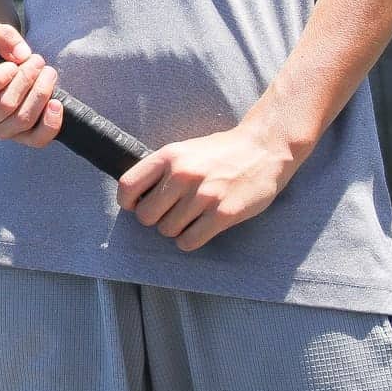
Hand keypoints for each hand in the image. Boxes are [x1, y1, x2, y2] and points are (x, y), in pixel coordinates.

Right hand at [0, 24, 63, 147]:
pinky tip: (55, 103)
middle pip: (5, 106)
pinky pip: (37, 138)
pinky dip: (50, 122)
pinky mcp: (23, 138)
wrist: (7, 68)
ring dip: (40, 93)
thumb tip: (21, 54)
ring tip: (48, 72)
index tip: (11, 66)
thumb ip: (3, 37)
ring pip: (23, 119)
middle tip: (37, 61)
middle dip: (26, 81)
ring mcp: (2, 131)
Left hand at [116, 123, 293, 250]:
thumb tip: (136, 196)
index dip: (127, 202)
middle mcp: (182, 175)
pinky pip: (190, 241)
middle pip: (146, 215)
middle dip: (154, 219)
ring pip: (167, 231)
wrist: (264, 149)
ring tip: (189, 218)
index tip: (136, 206)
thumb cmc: (221, 152)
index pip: (128, 186)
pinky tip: (198, 229)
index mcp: (169, 156)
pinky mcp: (223, 214)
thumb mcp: (185, 150)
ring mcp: (203, 195)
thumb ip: (162, 170)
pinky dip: (189, 241)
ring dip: (175, 230)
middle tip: (169, 214)